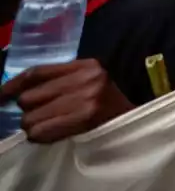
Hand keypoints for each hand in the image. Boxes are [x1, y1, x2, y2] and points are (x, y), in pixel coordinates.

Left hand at [0, 59, 133, 142]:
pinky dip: (41, 136)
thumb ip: (61, 81)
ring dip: (34, 126)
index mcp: (86, 65)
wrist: (135, 121)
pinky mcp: (85, 117)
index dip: (14, 84)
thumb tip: (20, 92)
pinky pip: (42, 131)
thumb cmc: (109, 103)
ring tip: (49, 126)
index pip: (39, 72)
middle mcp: (86, 79)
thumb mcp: (89, 82)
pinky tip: (51, 134)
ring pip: (32, 117)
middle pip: (31, 96)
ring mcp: (86, 98)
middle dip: (29, 111)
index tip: (2, 95)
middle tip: (39, 116)